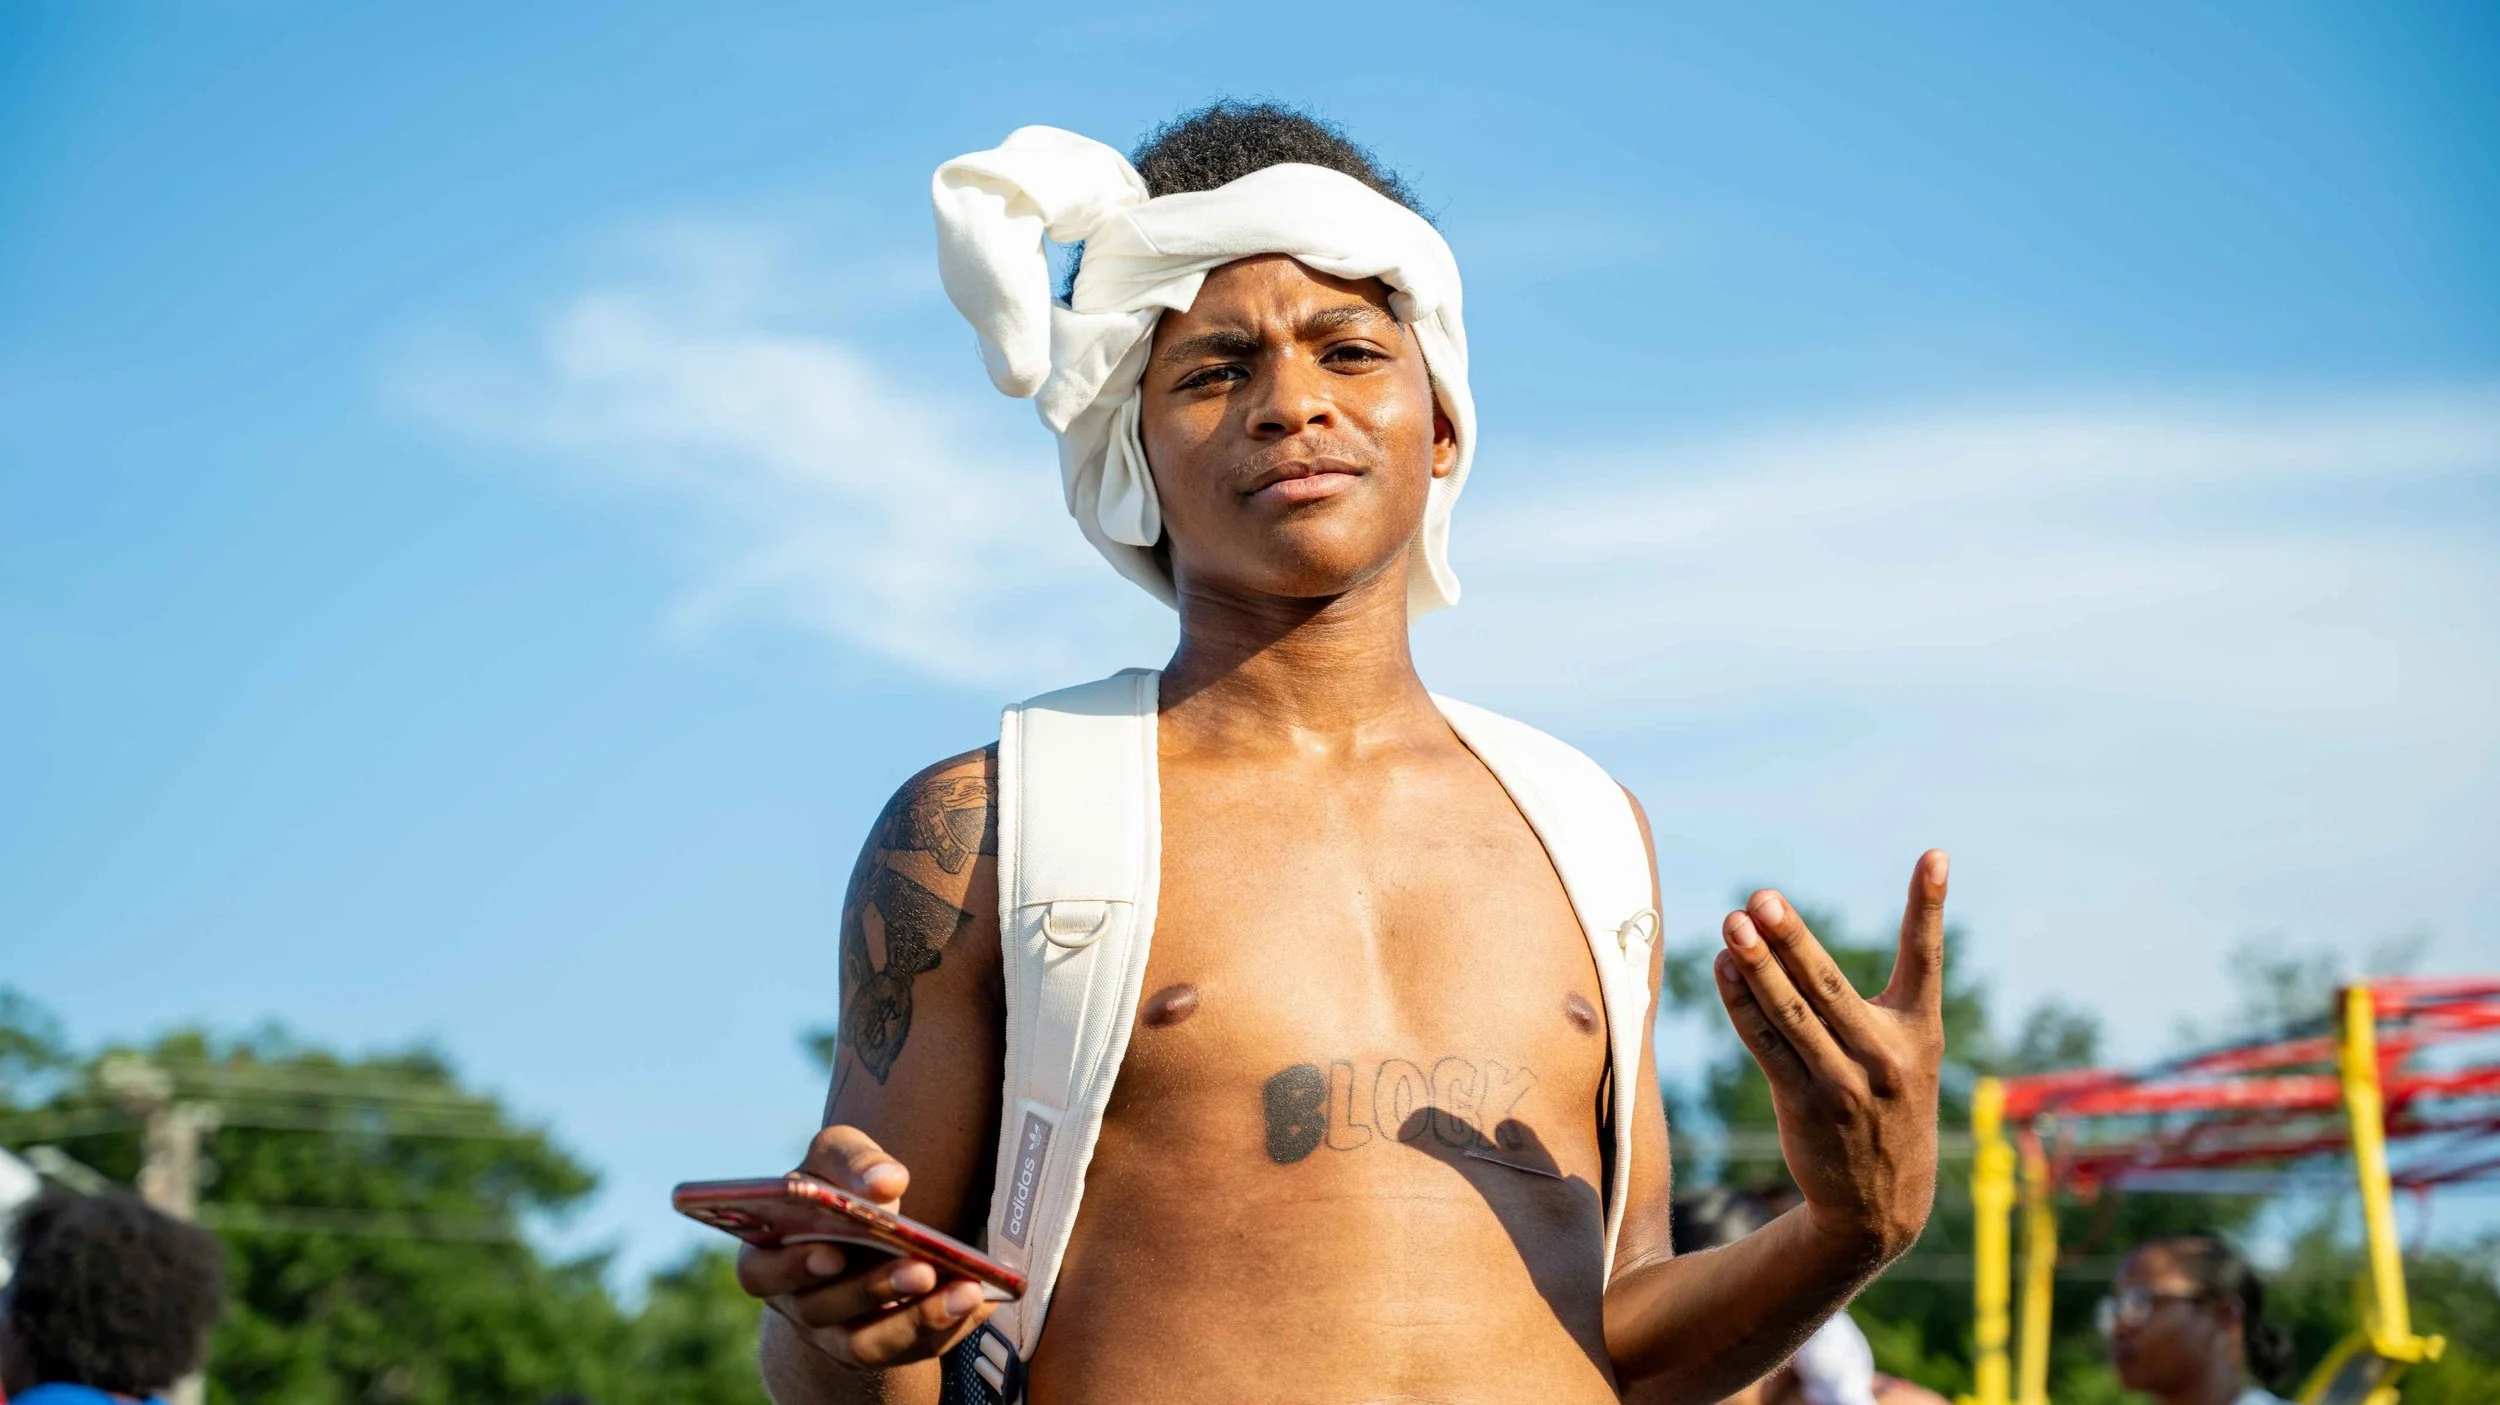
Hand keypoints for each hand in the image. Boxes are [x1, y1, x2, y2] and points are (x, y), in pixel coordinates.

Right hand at [734, 1125, 995, 1368]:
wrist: (861, 1231)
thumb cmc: (839, 1187)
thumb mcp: (838, 1157)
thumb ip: (855, 1161)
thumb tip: (886, 1181)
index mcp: (769, 1256)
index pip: (761, 1273)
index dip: (792, 1269)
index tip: (832, 1253)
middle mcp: (798, 1303)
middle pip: (823, 1310)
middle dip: (873, 1289)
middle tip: (919, 1268)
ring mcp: (836, 1334)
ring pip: (867, 1343)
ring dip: (916, 1319)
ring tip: (964, 1291)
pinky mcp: (882, 1346)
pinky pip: (911, 1349)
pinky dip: (947, 1325)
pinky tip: (979, 1299)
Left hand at [1714, 850, 1947, 1262]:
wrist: (1880, 1203)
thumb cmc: (1888, 1105)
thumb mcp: (1905, 1054)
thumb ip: (1867, 1001)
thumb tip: (1793, 937)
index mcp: (1921, 1032)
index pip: (1925, 957)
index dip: (1929, 906)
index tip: (1935, 856)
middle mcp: (1886, 1055)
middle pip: (1829, 984)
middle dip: (1793, 939)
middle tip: (1763, 898)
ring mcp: (1845, 1083)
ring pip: (1791, 1013)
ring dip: (1757, 966)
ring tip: (1733, 924)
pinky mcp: (1806, 1105)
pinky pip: (1766, 1046)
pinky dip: (1742, 1005)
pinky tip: (1725, 969)